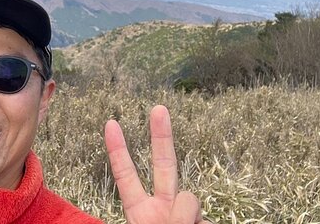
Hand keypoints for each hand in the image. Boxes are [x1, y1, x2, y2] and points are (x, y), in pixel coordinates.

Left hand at [104, 105, 209, 223]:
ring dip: (187, 217)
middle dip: (161, 135)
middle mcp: (161, 207)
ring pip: (190, 198)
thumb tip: (189, 206)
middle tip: (158, 107)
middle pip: (164, 164)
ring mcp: (183, 213)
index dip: (117, 150)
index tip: (111, 123)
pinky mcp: (206, 220)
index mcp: (139, 211)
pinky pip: (208, 219)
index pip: (125, 175)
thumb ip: (170, 217)